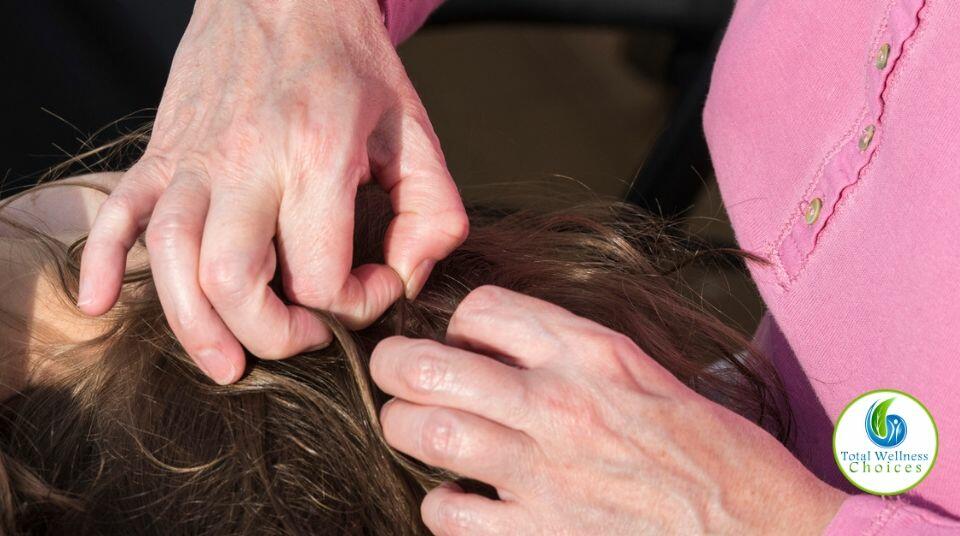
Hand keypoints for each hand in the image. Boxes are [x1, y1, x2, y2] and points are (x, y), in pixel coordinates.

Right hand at [78, 0, 467, 383]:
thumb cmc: (353, 64)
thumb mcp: (417, 131)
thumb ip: (434, 213)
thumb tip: (405, 279)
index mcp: (317, 155)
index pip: (322, 275)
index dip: (354, 306)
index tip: (374, 287)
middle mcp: (249, 160)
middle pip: (232, 279)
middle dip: (270, 335)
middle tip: (303, 339)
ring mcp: (195, 157)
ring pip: (170, 258)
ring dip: (193, 326)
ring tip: (225, 364)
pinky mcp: (163, 151)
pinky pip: (116, 212)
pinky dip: (100, 263)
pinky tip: (101, 303)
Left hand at [371, 286, 844, 534]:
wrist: (763, 531)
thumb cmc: (717, 455)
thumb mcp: (651, 375)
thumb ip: (577, 356)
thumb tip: (512, 349)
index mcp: (593, 352)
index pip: (482, 307)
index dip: (459, 320)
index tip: (460, 339)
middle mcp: (561, 403)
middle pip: (429, 365)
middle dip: (395, 366)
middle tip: (395, 374)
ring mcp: (546, 473)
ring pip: (425, 433)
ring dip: (407, 431)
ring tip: (417, 433)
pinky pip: (448, 512)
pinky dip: (440, 504)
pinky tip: (460, 498)